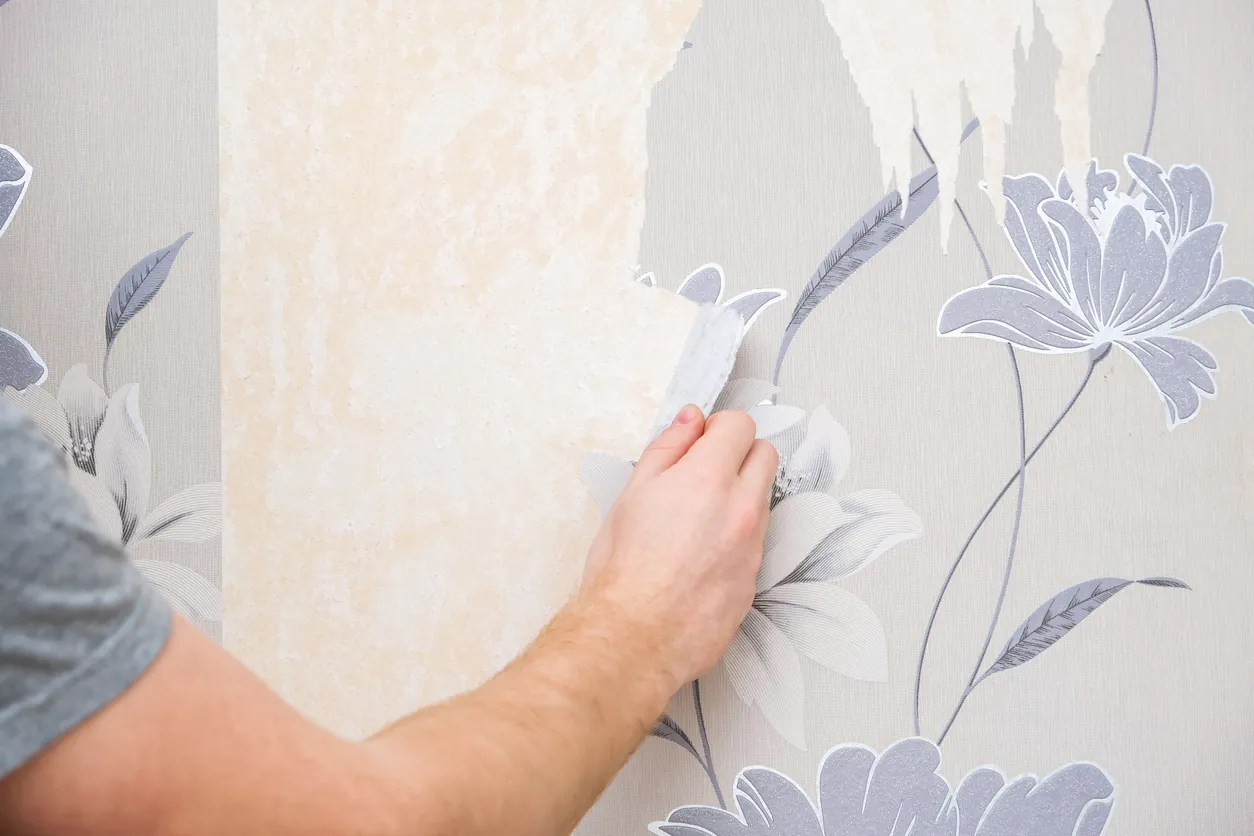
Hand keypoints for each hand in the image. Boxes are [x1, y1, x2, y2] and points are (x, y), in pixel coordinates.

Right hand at [577, 404, 777, 693]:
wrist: (633, 637)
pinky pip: (756, 543)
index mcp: (709, 479)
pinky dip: (737, 538)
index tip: (703, 440)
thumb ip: (668, 449)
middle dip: (739, 454)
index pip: (741, 426)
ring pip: (762, 501)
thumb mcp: (633, 494)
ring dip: (740, 497)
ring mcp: (753, 547)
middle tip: (705, 472)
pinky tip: (702, 555)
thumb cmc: (623, 570)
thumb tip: (690, 421)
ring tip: (697, 520)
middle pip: (765, 456)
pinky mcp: (754, 581)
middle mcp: (741, 509)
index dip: (719, 427)